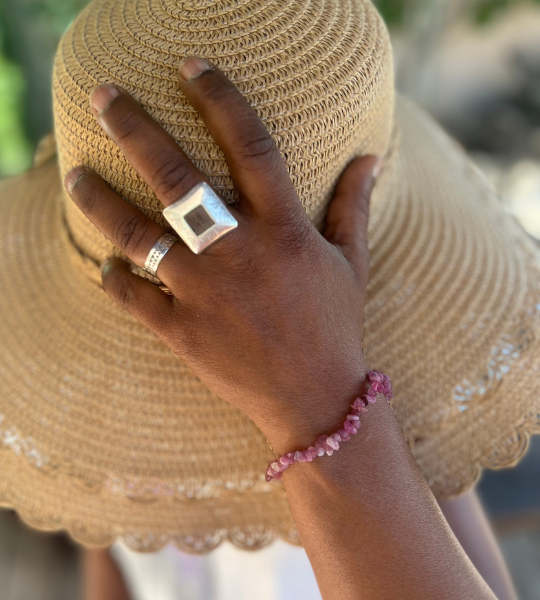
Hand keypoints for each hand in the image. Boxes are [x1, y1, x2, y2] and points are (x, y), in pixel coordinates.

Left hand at [64, 56, 380, 455]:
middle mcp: (240, 254)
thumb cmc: (336, 327)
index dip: (219, 98)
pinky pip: (134, 297)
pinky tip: (107, 264)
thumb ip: (354, 207)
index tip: (191, 67)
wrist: (316, 400)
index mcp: (285, 230)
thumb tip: (371, 157)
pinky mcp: (184, 332)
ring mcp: (206, 294)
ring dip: (100, 201)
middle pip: (177, 177)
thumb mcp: (352, 264)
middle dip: (135, 128)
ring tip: (76, 175)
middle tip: (104, 96)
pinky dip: (115, 278)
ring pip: (139, 235)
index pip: (250, 144)